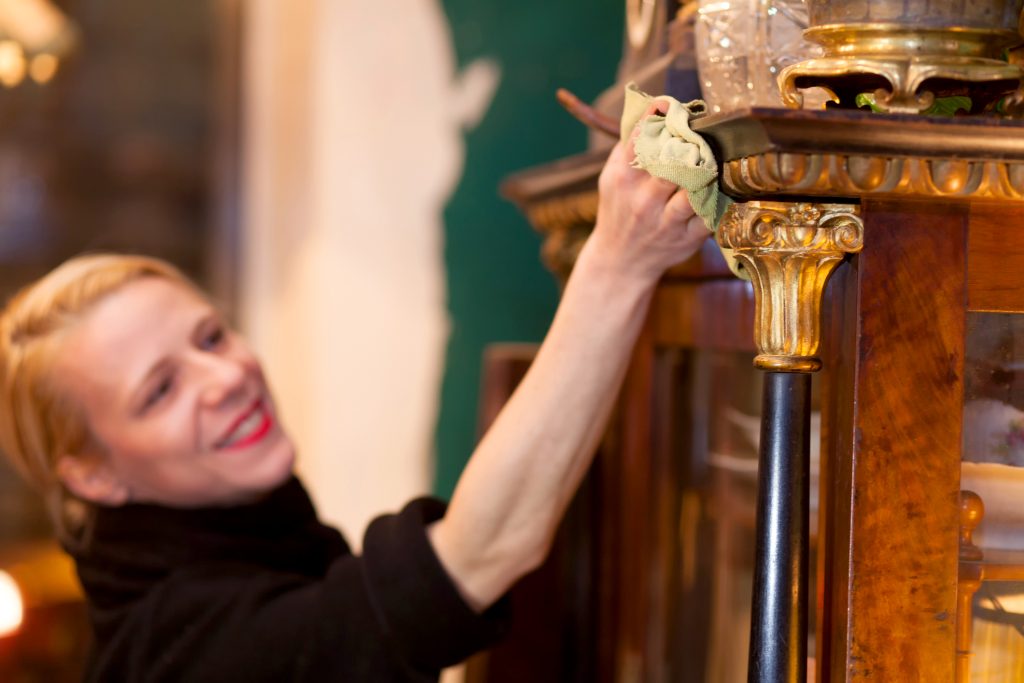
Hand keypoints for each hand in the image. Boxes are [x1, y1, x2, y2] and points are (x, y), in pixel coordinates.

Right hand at [587, 102, 709, 283]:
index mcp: (623, 178)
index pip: (641, 139)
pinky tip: (719, 185)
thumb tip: (654, 110)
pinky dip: (718, 197)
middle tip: (700, 132)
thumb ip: (629, 146)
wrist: (620, 261)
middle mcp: (643, 200)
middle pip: (673, 162)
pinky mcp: (686, 238)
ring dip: (707, 170)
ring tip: (712, 157)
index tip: (670, 106)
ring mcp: (666, 221)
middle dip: (690, 143)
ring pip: (694, 188)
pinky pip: (709, 212)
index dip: (659, 117)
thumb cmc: (618, 211)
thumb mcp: (612, 178)